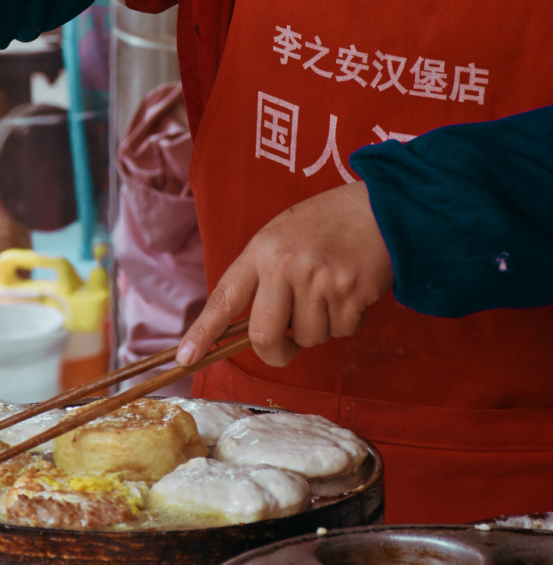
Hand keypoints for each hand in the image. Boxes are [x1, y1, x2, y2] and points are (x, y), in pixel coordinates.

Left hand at [176, 182, 394, 367]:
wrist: (379, 206)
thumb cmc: (326, 224)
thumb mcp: (282, 235)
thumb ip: (263, 275)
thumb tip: (251, 329)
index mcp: (262, 250)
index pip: (224, 297)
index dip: (202, 332)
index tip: (185, 357)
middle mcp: (285, 266)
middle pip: (264, 336)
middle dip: (275, 352)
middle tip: (287, 345)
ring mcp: (318, 281)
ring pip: (308, 339)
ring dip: (319, 327)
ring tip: (330, 290)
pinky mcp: (349, 295)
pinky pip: (340, 332)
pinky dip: (345, 321)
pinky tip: (350, 291)